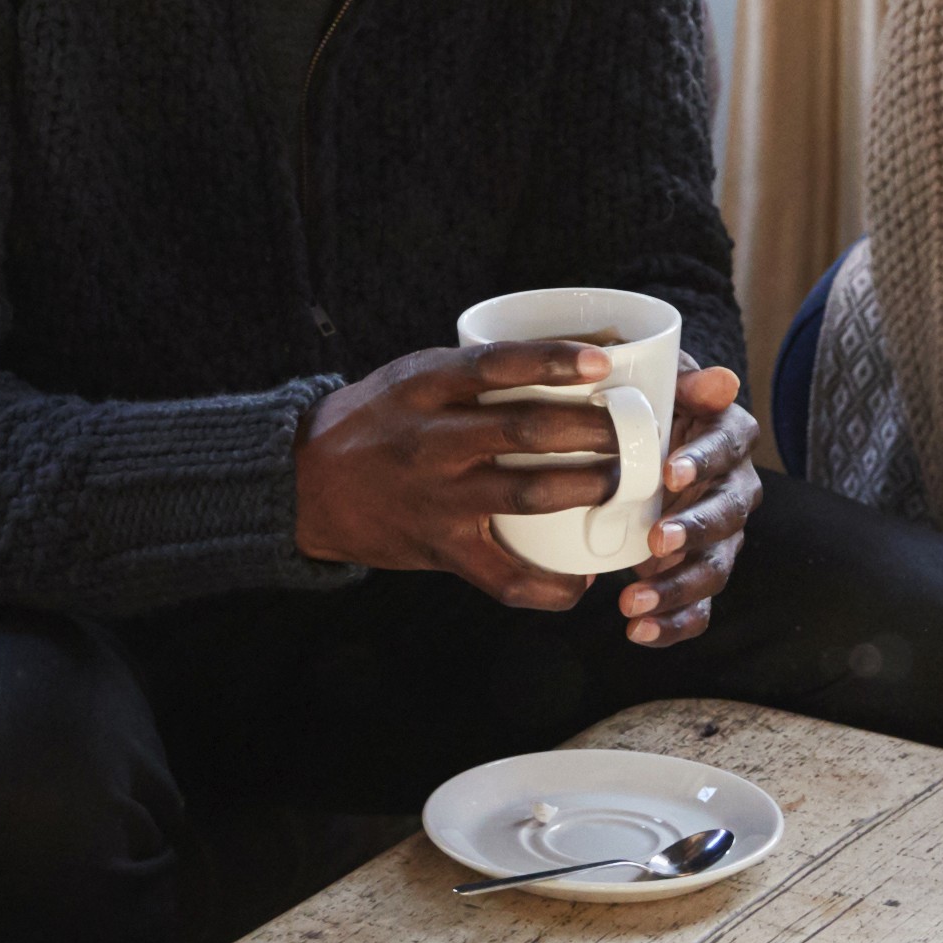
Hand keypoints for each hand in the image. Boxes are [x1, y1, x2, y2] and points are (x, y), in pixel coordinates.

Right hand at [293, 342, 635, 608]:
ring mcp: (438, 497)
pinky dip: (548, 585)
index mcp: (425, 386)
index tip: (603, 359)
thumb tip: (572, 357)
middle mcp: (432, 439)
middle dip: (593, 430)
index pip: (496, 363)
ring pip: (529, 493)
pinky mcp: (439, 547)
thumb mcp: (412, 377)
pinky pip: (503, 577)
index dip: (552, 360)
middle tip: (637, 428)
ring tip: (626, 482)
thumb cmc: (375, 421)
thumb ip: (475, 371)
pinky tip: (581, 581)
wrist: (304, 484)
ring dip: (588, 487)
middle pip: (526, 429)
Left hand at [620, 366, 762, 645]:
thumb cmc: (651, 405)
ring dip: (676, 588)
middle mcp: (735, 489)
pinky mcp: (701, 570)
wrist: (638, 440)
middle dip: (693, 531)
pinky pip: (699, 607)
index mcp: (729, 438)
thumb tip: (724, 381)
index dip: (703, 461)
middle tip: (654, 541)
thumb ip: (687, 381)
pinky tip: (639, 633)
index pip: (727, 448)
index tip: (670, 473)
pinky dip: (674, 624)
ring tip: (632, 602)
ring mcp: (721, 536)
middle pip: (727, 515)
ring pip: (715, 568)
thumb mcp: (662, 382)